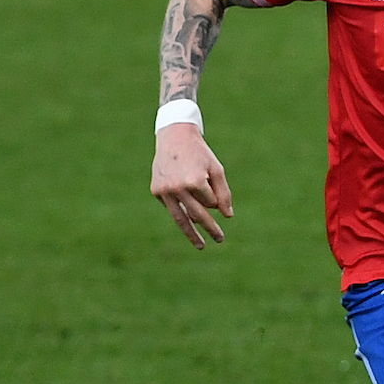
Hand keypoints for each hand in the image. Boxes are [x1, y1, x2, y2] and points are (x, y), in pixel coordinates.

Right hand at [151, 121, 234, 247]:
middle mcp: (177, 189)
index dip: (215, 197)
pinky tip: (183, 207)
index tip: (213, 188)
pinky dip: (180, 209)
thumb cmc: (199, 153)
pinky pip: (172, 206)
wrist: (174, 137)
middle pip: (197, 216)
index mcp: (194, 182)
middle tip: (220, 240)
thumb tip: (227, 216)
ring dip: (191, 234)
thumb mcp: (217, 170)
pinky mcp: (155, 190)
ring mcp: (164, 191)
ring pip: (180, 218)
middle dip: (210, 228)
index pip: (211, 203)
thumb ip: (224, 194)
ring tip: (201, 246)